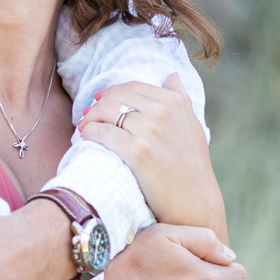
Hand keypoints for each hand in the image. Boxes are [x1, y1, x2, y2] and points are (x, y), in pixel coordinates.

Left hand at [77, 74, 221, 227]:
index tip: (101, 101)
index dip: (113, 92)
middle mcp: (163, 113)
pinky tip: (85, 137)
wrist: (195, 204)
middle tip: (88, 115)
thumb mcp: (193, 126)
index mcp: (175, 103)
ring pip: (107, 113)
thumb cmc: (193, 167)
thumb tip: (171, 75)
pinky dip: (90, 132)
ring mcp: (149, 132)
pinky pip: (104, 133)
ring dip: (90, 118)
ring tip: (84, 126)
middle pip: (117, 98)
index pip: (133, 87)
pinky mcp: (137, 153)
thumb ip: (182, 98)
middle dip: (99, 105)